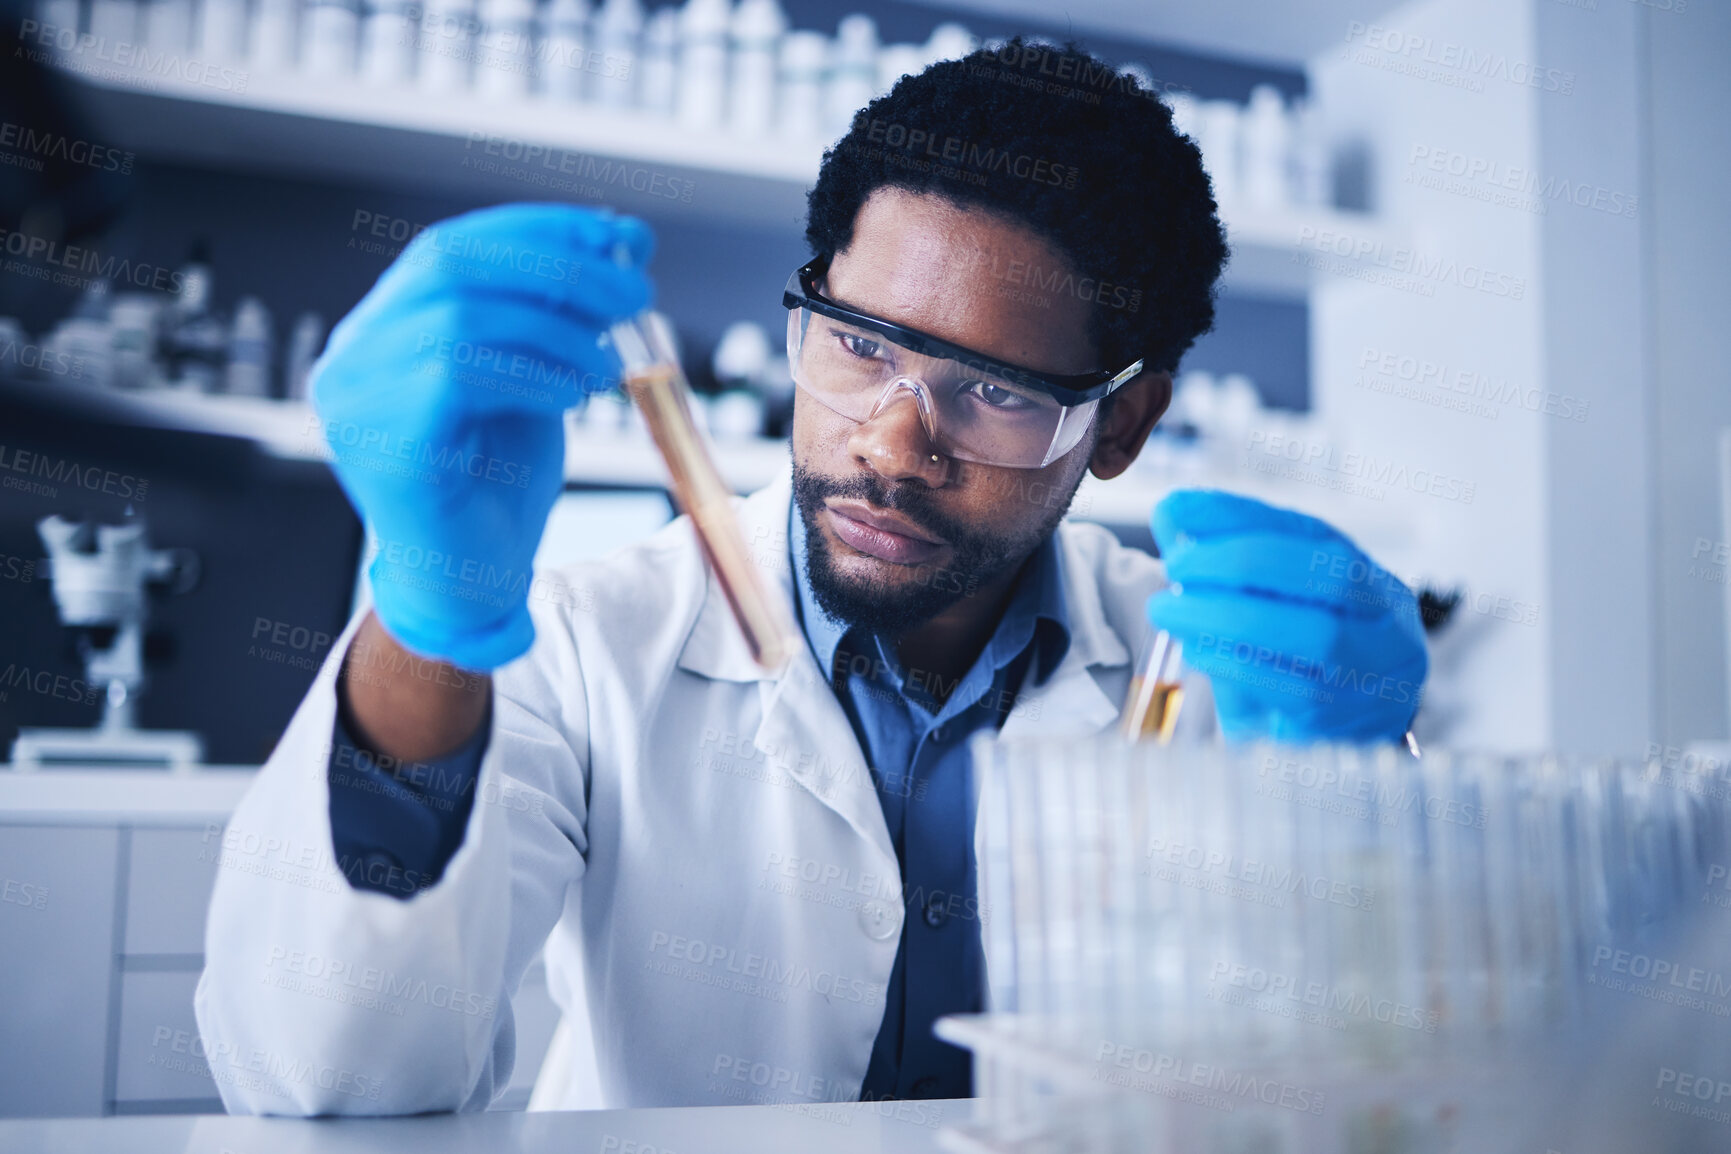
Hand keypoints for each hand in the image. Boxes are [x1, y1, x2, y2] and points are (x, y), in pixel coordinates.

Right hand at [312, 202, 653, 669]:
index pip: (452, 247)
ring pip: (458, 319)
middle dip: (557, 268)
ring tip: (609, 364)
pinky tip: (573, 395)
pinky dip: (530, 376)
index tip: (620, 234)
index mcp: (383, 329)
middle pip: (451, 266)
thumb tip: (623, 240)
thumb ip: (556, 316)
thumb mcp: (532, 379)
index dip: (540, 230)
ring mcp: (355, 399)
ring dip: (555, 330)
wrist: (467, 585)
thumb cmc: (495, 486)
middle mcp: (353, 355)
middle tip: (634, 292)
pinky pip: (456, 378)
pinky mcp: (380, 444)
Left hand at [1145, 489, 1427, 742]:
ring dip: (1227, 615)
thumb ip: (1223, 566)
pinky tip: (1197, 650)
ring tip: (1170, 610)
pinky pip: (1294, 690)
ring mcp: (1380, 683)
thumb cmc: (1285, 683)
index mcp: (1374, 589)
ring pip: (1315, 634)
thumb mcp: (1259, 618)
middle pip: (1329, 575)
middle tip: (1177, 566)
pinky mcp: (1348, 731)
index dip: (1241, 516)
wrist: (1313, 775)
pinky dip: (1235, 663)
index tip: (1176, 510)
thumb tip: (1174, 513)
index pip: (1312, 534)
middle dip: (1240, 561)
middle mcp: (1391, 632)